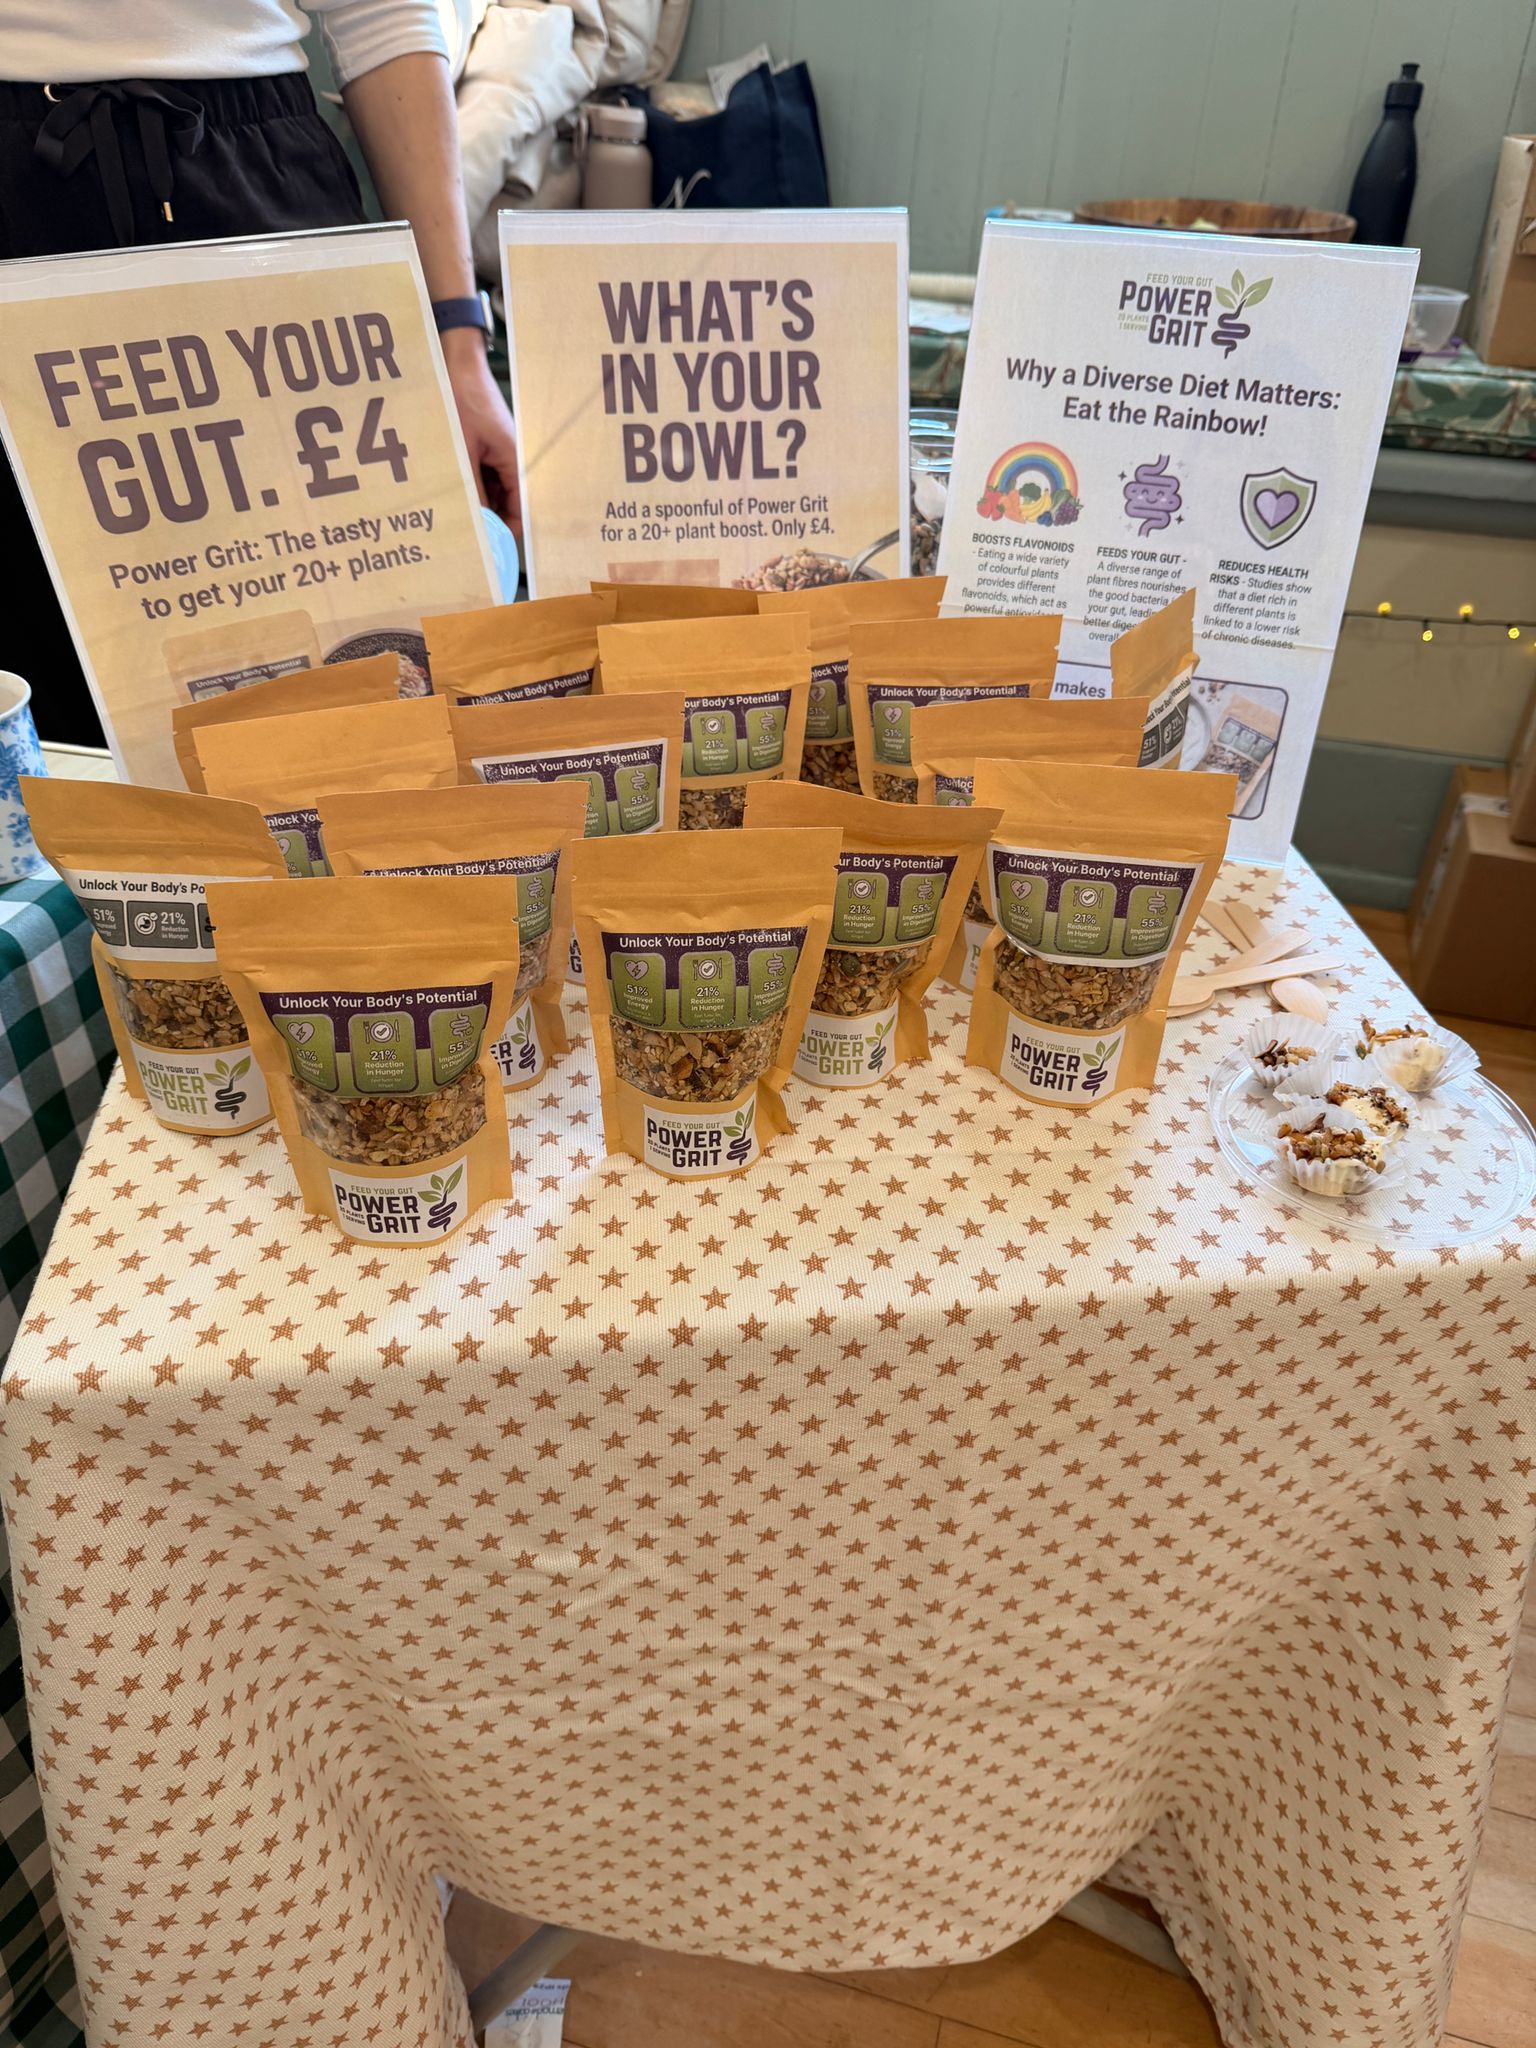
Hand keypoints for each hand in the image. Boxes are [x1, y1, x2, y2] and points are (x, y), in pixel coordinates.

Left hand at [441, 328, 521, 537]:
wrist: (458, 364)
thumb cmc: (463, 400)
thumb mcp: (463, 451)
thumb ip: (472, 491)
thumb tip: (478, 527)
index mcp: (515, 461)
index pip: (520, 511)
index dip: (506, 534)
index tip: (490, 553)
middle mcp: (512, 460)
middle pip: (507, 505)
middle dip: (489, 521)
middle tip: (466, 539)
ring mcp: (499, 453)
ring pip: (493, 493)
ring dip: (478, 504)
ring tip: (455, 517)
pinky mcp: (487, 447)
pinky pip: (483, 477)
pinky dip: (471, 487)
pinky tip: (453, 493)